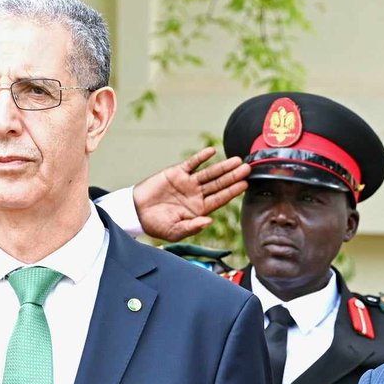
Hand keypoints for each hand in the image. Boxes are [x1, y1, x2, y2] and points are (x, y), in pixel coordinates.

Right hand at [133, 147, 249, 240]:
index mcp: (199, 209)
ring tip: (237, 160)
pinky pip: (192, 163)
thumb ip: (192, 226)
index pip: (220, 199)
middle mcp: (197, 195)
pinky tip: (212, 152)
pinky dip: (201, 157)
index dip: (232, 191)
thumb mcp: (175, 231)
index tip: (245, 184)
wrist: (136, 212)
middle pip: (219, 184)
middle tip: (247, 168)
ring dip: (223, 166)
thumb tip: (208, 221)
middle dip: (233, 176)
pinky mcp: (177, 173)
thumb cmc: (156, 225)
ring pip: (209, 173)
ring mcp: (188, 183)